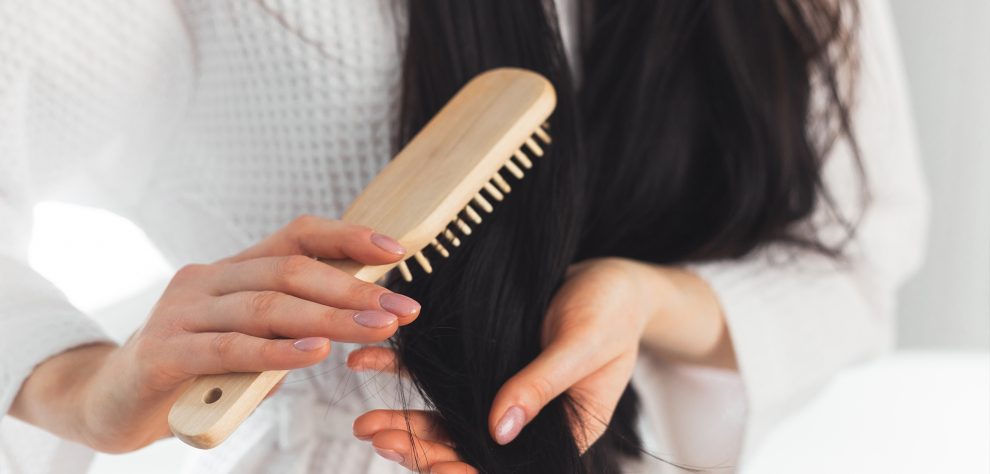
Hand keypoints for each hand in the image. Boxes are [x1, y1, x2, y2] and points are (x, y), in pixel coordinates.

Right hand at [11, 215, 420, 452]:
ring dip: (329, 319)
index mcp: (231, 270)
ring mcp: (181, 312)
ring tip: (376, 330)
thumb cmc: (193, 369)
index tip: (397, 250)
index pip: (295, 236)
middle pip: (291, 271)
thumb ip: (288, 326)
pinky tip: (313, 356)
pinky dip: (275, 352)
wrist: (110, 401)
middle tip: (401, 309)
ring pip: (266, 306)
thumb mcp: (247, 339)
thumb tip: (357, 315)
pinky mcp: (163, 352)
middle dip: (354, 290)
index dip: (346, 237)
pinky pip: (228, 348)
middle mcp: (207, 280)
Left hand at [349, 257, 675, 468]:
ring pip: (446, 419)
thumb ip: (541, 386)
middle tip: (376, 435)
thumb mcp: (583, 344)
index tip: (428, 463)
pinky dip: (406, 371)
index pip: (505, 467)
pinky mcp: (484, 363)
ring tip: (364, 422)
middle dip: (420, 448)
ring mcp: (503, 393)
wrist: (612, 275)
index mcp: (561, 432)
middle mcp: (527, 420)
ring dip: (405, 422)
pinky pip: (441, 376)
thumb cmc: (612, 309)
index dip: (464, 469)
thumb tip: (498, 432)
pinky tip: (370, 363)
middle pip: (467, 447)